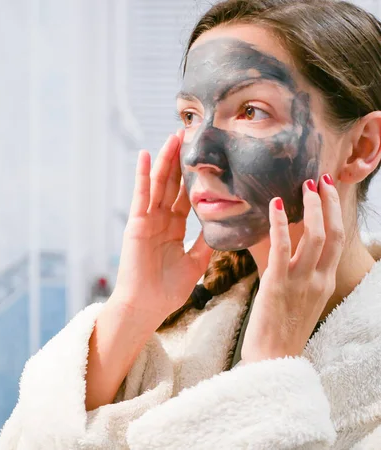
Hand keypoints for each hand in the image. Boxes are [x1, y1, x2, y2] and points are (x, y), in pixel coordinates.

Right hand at [111, 130, 213, 326]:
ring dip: (165, 160)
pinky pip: (141, 195)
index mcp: (174, 228)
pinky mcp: (136, 223)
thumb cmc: (168, 289)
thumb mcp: (196, 262)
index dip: (194, 176)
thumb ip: (206, 241)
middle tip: (189, 134)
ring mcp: (147, 220)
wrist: (147, 306)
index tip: (204, 156)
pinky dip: (141, 175)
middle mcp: (160, 220)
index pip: (186, 195)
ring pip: (158, 184)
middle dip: (180, 160)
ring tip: (173, 136)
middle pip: (172, 184)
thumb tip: (225, 226)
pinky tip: (144, 155)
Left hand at [241, 174, 344, 362]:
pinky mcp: (277, 286)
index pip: (336, 240)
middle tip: (320, 180)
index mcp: (324, 281)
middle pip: (332, 234)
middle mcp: (319, 279)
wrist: (273, 360)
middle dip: (329, 203)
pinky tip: (274, 206)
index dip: (333, 213)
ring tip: (304, 187)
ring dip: (311, 208)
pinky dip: (279, 225)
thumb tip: (282, 249)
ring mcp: (300, 282)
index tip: (327, 191)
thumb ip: (296, 274)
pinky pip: (282, 249)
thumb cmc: (281, 328)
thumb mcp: (298, 298)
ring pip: (314, 237)